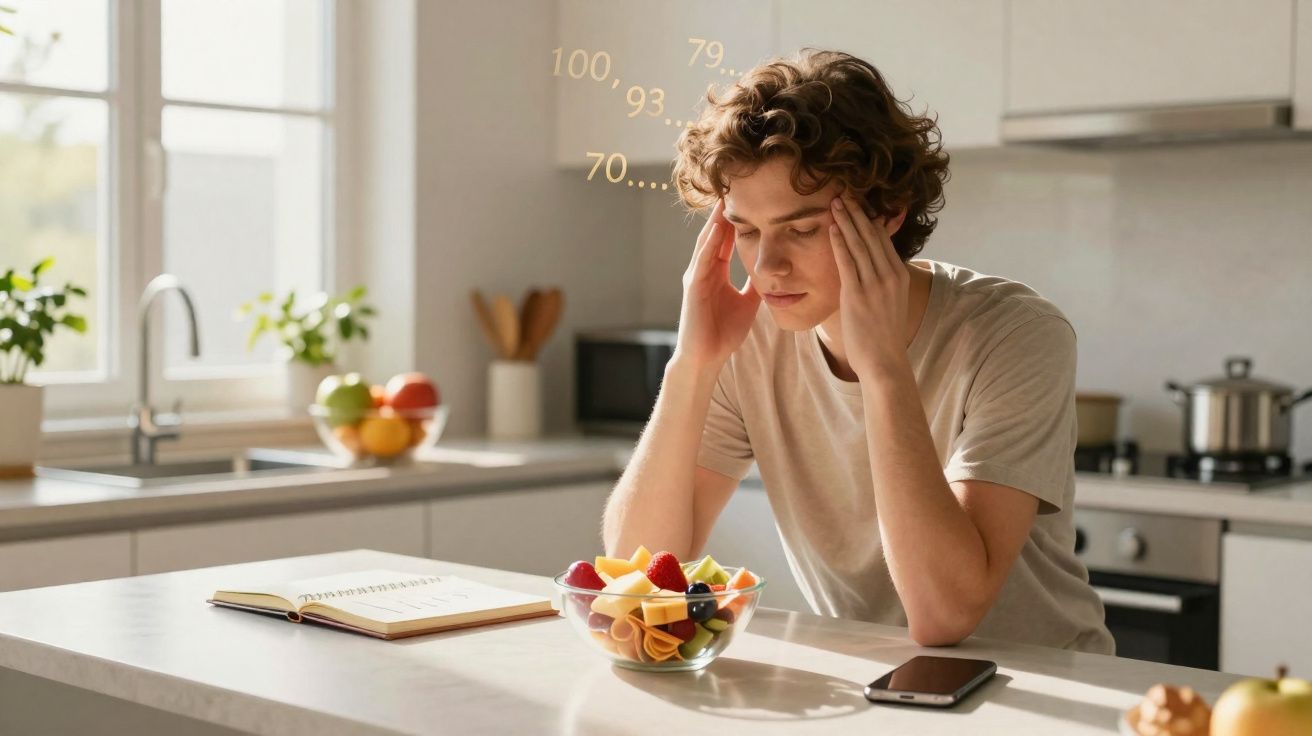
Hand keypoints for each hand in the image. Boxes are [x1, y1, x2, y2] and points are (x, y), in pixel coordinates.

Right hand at [675, 199, 761, 369]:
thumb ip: (756, 285)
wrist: (706, 358)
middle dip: (723, 213)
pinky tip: (717, 227)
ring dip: (715, 221)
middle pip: (714, 235)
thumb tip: (773, 271)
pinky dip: (710, 243)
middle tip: (734, 187)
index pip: (725, 240)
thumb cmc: (723, 334)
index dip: (735, 221)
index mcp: (715, 274)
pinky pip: (702, 260)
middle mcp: (703, 270)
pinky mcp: (693, 287)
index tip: (748, 200)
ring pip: (707, 242)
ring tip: (725, 198)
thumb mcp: (748, 303)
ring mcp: (696, 277)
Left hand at [828, 194, 910, 378]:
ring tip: (835, 202)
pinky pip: (848, 262)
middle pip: (872, 236)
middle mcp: (890, 275)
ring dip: (847, 221)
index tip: (858, 203)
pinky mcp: (858, 294)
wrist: (884, 361)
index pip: (883, 239)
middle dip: (857, 213)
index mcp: (899, 275)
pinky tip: (833, 228)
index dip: (869, 219)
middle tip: (844, 193)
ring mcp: (875, 284)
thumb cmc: (881, 335)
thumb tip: (867, 268)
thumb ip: (880, 281)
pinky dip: (840, 242)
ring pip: (860, 244)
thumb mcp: (888, 302)